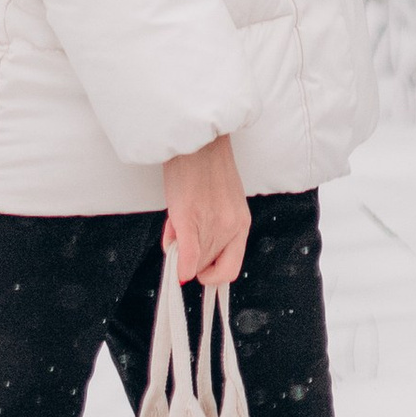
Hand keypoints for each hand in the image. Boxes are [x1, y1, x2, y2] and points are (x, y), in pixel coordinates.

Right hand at [162, 135, 248, 287]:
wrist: (196, 140)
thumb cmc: (204, 167)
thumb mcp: (217, 203)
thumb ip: (208, 232)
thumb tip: (187, 261)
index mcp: (241, 223)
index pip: (230, 268)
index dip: (212, 276)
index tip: (199, 271)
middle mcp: (231, 227)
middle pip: (208, 265)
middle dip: (191, 260)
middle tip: (180, 243)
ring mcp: (211, 223)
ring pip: (195, 260)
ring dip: (181, 254)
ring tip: (175, 229)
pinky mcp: (190, 216)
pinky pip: (187, 254)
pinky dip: (180, 264)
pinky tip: (175, 265)